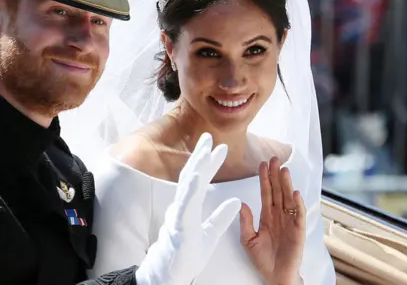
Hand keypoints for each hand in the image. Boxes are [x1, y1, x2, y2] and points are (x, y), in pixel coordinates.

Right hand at [135, 133, 241, 284]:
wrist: (169, 275)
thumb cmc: (185, 255)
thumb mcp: (210, 234)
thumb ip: (221, 217)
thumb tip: (237, 201)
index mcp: (189, 208)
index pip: (200, 181)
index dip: (209, 164)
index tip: (220, 148)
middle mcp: (181, 207)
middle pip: (191, 177)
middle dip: (200, 156)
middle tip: (208, 137)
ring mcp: (178, 216)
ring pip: (186, 187)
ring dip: (195, 167)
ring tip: (204, 151)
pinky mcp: (178, 227)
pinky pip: (184, 206)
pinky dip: (190, 190)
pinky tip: (197, 177)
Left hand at [239, 157, 305, 284]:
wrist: (275, 276)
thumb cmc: (263, 260)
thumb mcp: (248, 240)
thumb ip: (245, 222)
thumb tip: (242, 204)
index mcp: (267, 216)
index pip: (266, 193)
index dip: (264, 179)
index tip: (261, 164)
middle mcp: (279, 216)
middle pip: (278, 191)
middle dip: (275, 175)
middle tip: (274, 158)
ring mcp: (289, 222)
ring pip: (288, 199)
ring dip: (286, 184)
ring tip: (284, 170)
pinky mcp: (298, 231)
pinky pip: (298, 215)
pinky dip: (297, 204)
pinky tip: (295, 193)